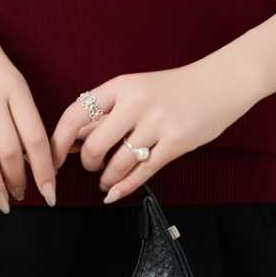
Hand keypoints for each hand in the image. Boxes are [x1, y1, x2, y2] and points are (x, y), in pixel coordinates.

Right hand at [0, 0, 56, 210]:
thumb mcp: (12, 77)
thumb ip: (21, 112)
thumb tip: (33, 154)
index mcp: (15, 87)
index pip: (35, 137)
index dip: (44, 169)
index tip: (50, 192)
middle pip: (9, 149)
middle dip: (18, 181)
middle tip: (22, 198)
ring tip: (2, 200)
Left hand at [48, 51, 262, 202]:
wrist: (221, 82)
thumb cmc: (175, 88)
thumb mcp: (137, 89)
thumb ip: (108, 111)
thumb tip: (73, 140)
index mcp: (121, 86)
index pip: (76, 114)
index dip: (59, 141)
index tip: (54, 158)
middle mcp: (136, 102)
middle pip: (95, 146)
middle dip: (88, 164)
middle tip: (93, 167)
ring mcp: (157, 123)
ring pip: (118, 163)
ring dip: (107, 179)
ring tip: (107, 181)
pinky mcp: (176, 143)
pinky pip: (142, 173)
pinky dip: (124, 188)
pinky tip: (116, 194)